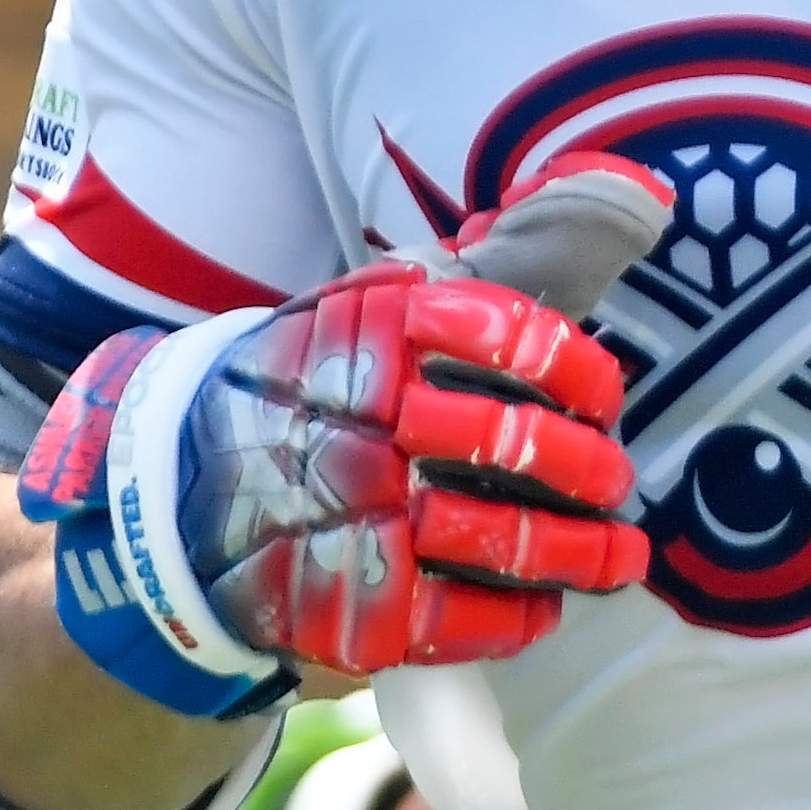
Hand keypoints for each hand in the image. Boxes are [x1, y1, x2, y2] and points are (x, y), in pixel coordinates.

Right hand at [18, 178, 661, 713]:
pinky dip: (516, 615)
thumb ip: (494, 261)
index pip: (509, 340)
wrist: (174, 494)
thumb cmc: (311, 387)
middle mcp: (360, 421)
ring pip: (494, 536)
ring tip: (619, 555)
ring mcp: (349, 516)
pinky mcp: (344, 604)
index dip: (576, 374)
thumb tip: (636, 193)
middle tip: (614, 480)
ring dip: (578, 552)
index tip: (603, 397)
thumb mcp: (377, 306)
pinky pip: (455, 617)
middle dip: (585, 468)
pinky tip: (546, 603)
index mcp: (374, 333)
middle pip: (509, 444)